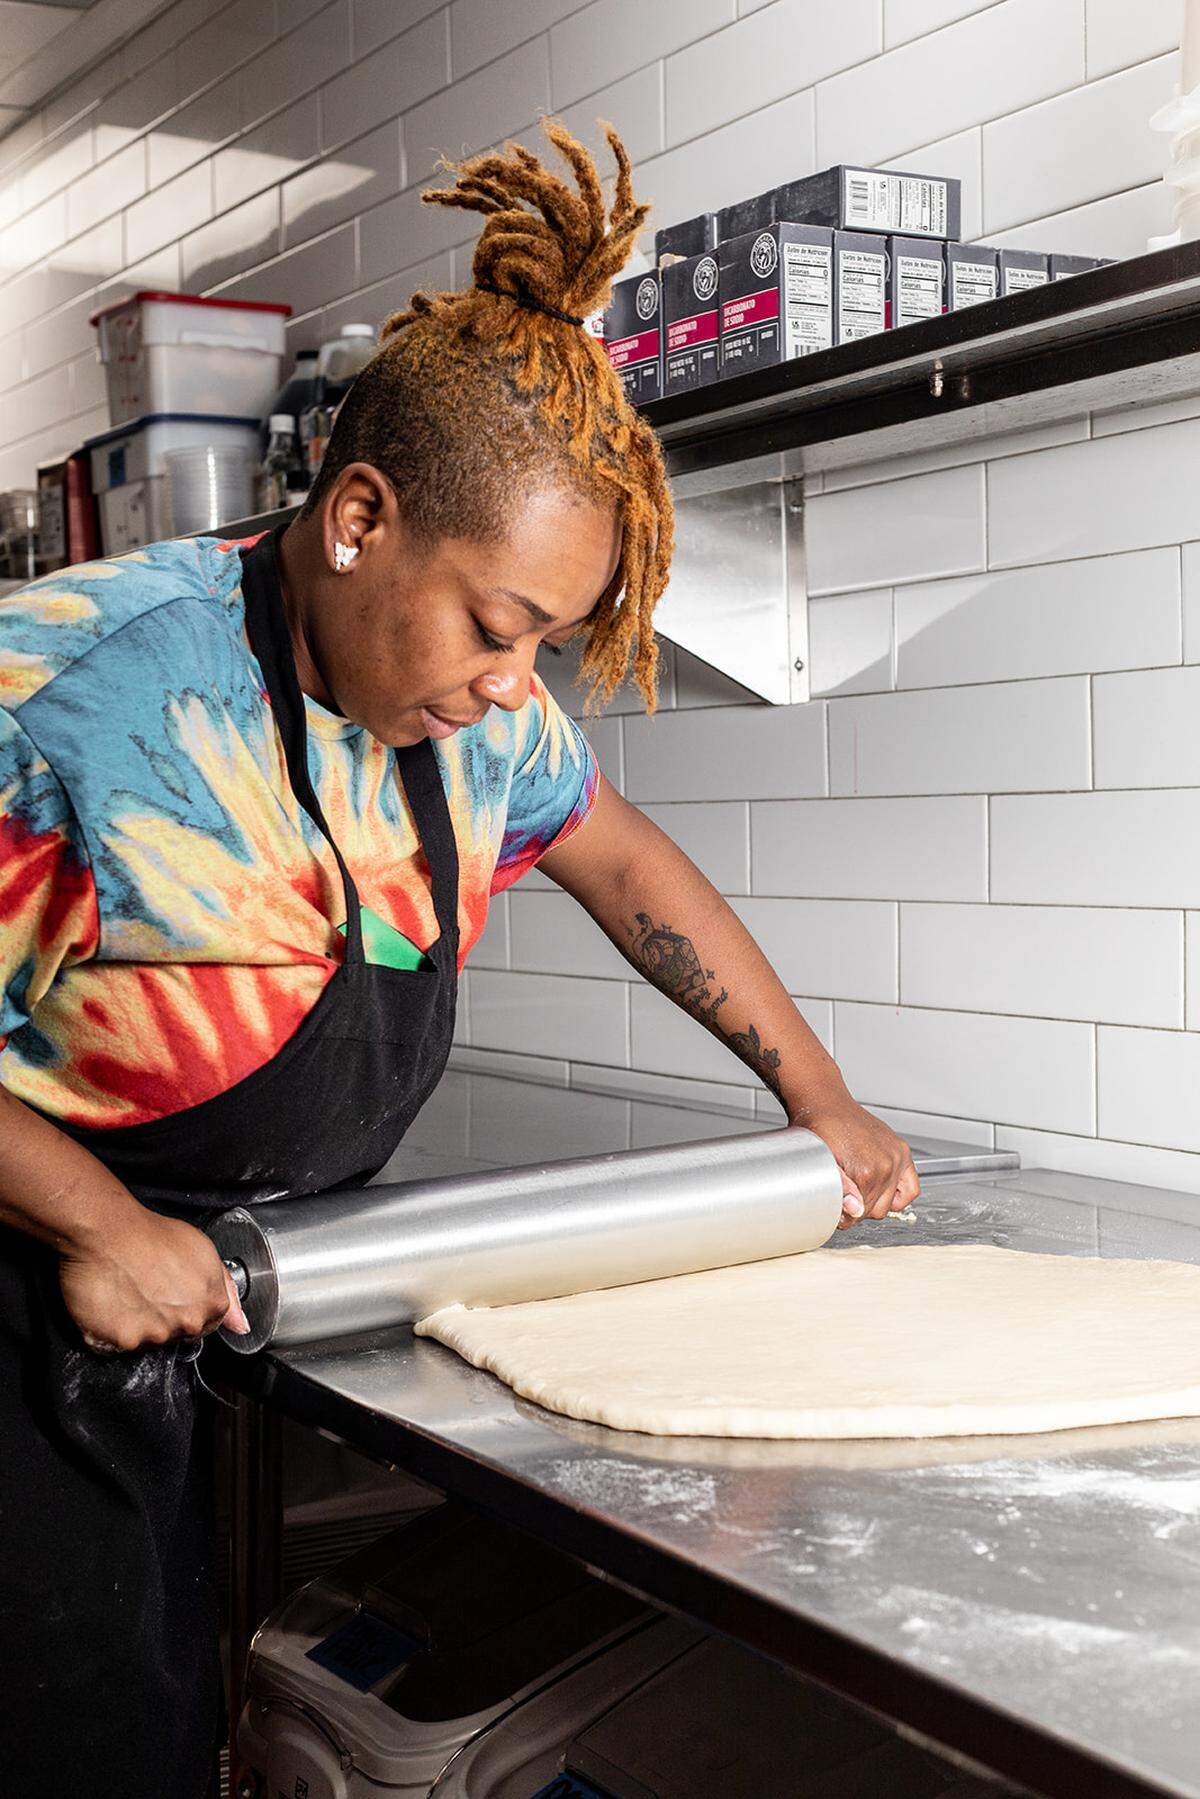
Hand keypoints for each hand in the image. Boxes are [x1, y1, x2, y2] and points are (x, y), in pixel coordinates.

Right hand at [59, 1208, 250, 1351]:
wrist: (109, 1231)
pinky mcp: (123, 1341)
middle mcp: (187, 1324)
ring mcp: (155, 1335)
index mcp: (211, 1304)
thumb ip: (226, 1289)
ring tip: (129, 1291)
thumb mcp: (203, 1251)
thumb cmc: (152, 1236)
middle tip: (149, 1288)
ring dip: (139, 1323)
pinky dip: (113, 1329)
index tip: (174, 1294)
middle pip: (179, 1334)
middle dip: (166, 1317)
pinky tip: (113, 1302)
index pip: (208, 1324)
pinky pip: (119, 1344)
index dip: (190, 1307)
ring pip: (149, 1340)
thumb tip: (241, 1326)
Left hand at [792, 1094, 919, 1229]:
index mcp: (866, 1170)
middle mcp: (887, 1163)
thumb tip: (856, 1209)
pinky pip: (911, 1188)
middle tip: (843, 1197)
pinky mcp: (902, 1150)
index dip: (844, 1214)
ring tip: (857, 1190)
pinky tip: (883, 1191)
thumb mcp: (821, 1161)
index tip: (835, 1207)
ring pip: (891, 1203)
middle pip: (876, 1210)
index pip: (859, 1213)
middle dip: (858, 1209)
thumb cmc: (818, 1129)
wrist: (826, 1103)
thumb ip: (839, 1188)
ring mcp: (897, 1156)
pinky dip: (900, 1195)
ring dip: (875, 1201)